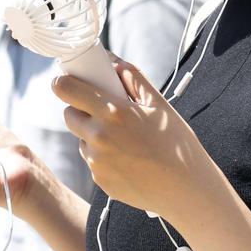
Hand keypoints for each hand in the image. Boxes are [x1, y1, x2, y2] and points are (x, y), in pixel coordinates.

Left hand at [52, 57, 212, 216]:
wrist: (186, 189)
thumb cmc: (176, 143)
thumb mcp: (158, 103)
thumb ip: (132, 77)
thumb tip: (112, 61)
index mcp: (112, 111)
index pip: (66, 90)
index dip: (63, 83)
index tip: (65, 82)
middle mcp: (99, 136)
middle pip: (69, 114)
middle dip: (79, 109)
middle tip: (101, 111)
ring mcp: (97, 161)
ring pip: (81, 139)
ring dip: (92, 134)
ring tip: (124, 140)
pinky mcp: (100, 180)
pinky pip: (93, 161)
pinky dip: (103, 157)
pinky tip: (128, 159)